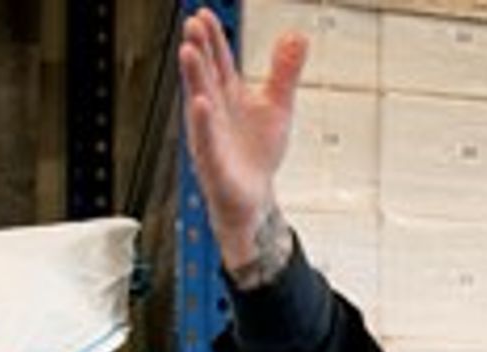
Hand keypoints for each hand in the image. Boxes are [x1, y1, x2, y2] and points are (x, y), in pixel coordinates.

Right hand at [175, 10, 303, 273]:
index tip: (205, 14)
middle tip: (193, 25)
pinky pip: (206, 141)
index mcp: (227, 95)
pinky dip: (203, 123)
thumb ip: (285, 71)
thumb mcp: (278, 105)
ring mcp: (210, 136)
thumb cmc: (258, 152)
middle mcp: (213, 111)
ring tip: (188, 52)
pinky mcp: (214, 162)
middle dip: (199, 50)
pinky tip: (201, 104)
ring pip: (199, 103)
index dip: (213, 38)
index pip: (219, 61)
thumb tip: (297, 35)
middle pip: (205, 75)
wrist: (254, 198)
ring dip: (193, 78)